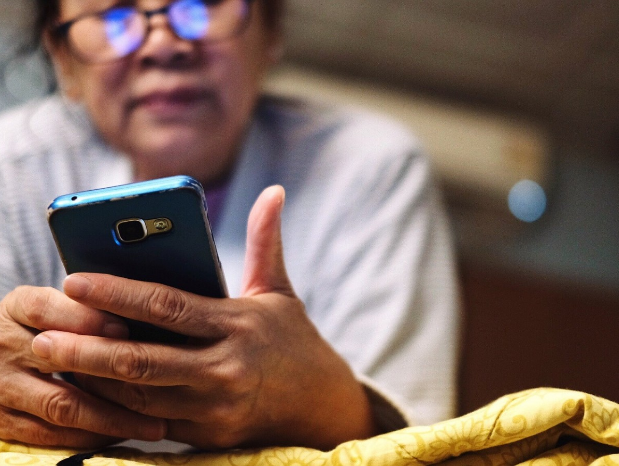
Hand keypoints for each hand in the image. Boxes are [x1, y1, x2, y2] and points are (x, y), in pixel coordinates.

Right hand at [0, 286, 166, 446]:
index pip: (45, 309)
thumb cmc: (42, 322)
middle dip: (111, 371)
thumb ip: (86, 305)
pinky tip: (125, 435)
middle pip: (59, 361)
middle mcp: (4, 346)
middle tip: (158, 380)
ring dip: (112, 418)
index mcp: (18, 307)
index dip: (85, 320)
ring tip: (155, 424)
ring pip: (62, 405)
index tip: (125, 328)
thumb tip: (142, 311)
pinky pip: (49, 436)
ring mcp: (1, 387)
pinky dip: (90, 438)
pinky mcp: (2, 422)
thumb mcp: (53, 301)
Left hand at [31, 186, 377, 449]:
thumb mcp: (278, 289)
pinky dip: (115, 406)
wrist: (320, 403)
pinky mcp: (208, 434)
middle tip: (43, 337)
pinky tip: (86, 389)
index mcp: (238, 325)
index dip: (118, 294)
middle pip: (143, 359)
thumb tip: (274, 191)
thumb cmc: (292, 338)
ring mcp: (215, 407)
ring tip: (54, 360)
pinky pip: (150, 421)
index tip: (75, 280)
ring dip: (93, 379)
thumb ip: (267, 240)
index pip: (168, 306)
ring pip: (139, 396)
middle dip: (87, 349)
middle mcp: (225, 368)